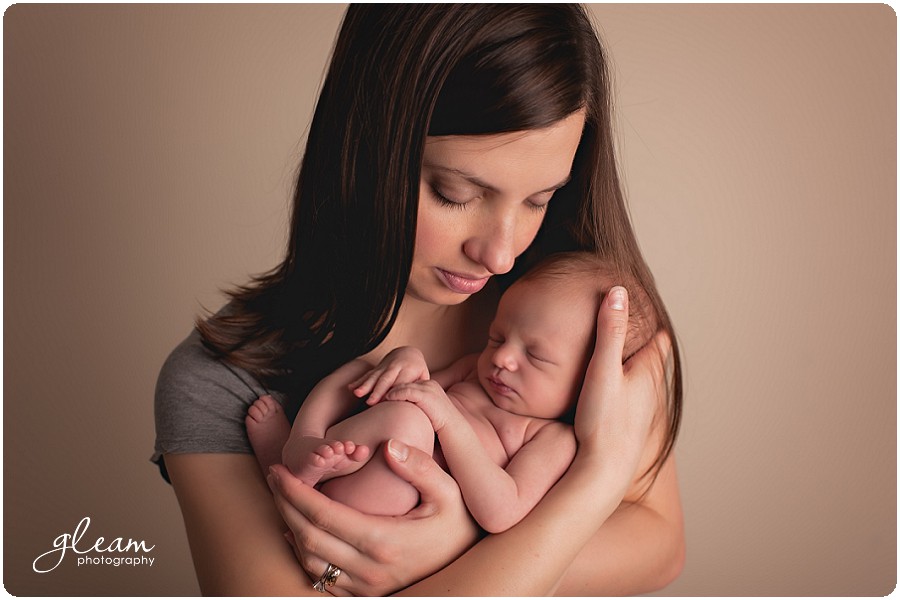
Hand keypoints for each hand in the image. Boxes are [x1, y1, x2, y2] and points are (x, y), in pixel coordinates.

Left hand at [267, 440, 477, 595]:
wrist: (472, 570)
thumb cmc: (460, 527)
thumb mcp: (450, 493)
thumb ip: (421, 467)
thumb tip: (389, 444)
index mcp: (384, 540)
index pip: (324, 515)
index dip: (295, 492)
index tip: (279, 469)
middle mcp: (369, 569)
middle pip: (308, 538)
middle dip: (284, 505)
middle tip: (273, 477)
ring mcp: (366, 586)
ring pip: (310, 562)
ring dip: (290, 529)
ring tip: (282, 499)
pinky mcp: (366, 594)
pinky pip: (322, 580)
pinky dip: (303, 556)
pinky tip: (296, 534)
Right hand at [349, 346, 429, 403]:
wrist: (408, 352)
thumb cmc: (418, 371)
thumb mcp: (423, 377)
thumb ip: (420, 388)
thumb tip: (418, 403)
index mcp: (409, 369)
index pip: (401, 383)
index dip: (394, 392)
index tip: (387, 405)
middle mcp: (396, 367)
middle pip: (386, 379)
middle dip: (377, 391)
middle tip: (370, 402)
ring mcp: (385, 367)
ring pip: (374, 376)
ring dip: (364, 385)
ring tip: (356, 393)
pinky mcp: (377, 368)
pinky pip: (367, 374)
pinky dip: (359, 381)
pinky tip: (350, 388)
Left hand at [381, 379, 453, 430]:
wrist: (455, 431)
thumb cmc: (439, 426)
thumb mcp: (424, 413)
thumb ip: (413, 409)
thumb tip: (399, 412)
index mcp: (427, 385)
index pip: (405, 382)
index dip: (391, 388)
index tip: (377, 394)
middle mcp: (428, 383)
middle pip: (401, 381)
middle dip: (386, 386)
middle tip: (372, 394)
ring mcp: (428, 387)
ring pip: (402, 384)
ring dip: (387, 390)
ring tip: (374, 397)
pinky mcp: (427, 394)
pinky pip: (406, 392)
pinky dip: (394, 395)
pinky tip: (386, 400)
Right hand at [575, 287, 669, 475]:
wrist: (603, 471)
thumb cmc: (604, 420)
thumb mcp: (603, 369)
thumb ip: (609, 331)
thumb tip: (618, 291)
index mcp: (647, 372)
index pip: (657, 340)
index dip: (651, 322)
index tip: (645, 305)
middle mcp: (649, 391)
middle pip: (651, 360)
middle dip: (644, 342)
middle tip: (636, 324)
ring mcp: (640, 411)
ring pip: (641, 381)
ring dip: (634, 366)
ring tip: (624, 353)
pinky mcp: (627, 426)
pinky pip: (629, 397)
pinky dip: (624, 385)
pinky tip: (611, 391)